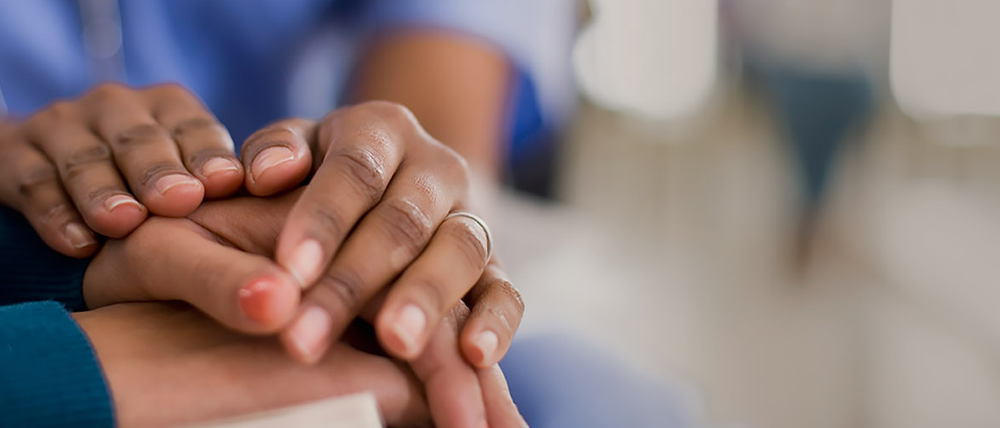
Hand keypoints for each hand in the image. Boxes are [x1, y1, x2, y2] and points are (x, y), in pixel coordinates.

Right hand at [0, 83, 243, 257]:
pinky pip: (35, 184)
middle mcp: (117, 108)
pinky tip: (78, 244)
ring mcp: (64, 128)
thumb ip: (221, 186)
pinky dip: (56, 214)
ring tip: (125, 223)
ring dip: (105, 191)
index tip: (226, 183)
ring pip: (85, 158)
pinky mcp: (17, 156)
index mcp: (168, 107)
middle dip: (160, 171)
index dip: (208, 154)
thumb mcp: (183, 168)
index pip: (193, 127)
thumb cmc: (146, 179)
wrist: (51, 164)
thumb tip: (287, 225)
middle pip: (140, 140)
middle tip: (180, 201)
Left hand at [83, 190, 526, 427]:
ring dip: (426, 299)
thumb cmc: (311, 180)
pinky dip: (495, 323)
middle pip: (404, 220)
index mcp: (380, 130)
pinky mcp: (495, 268)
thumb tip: (269, 172)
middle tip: (306, 338)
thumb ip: (270, 156)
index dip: (322, 220)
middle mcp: (435, 167)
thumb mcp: (285, 154)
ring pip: (461, 250)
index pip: (354, 171)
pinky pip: (507, 292)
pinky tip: (474, 357)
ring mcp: (471, 217)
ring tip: (396, 345)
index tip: (286, 272)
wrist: (385, 188)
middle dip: (354, 281)